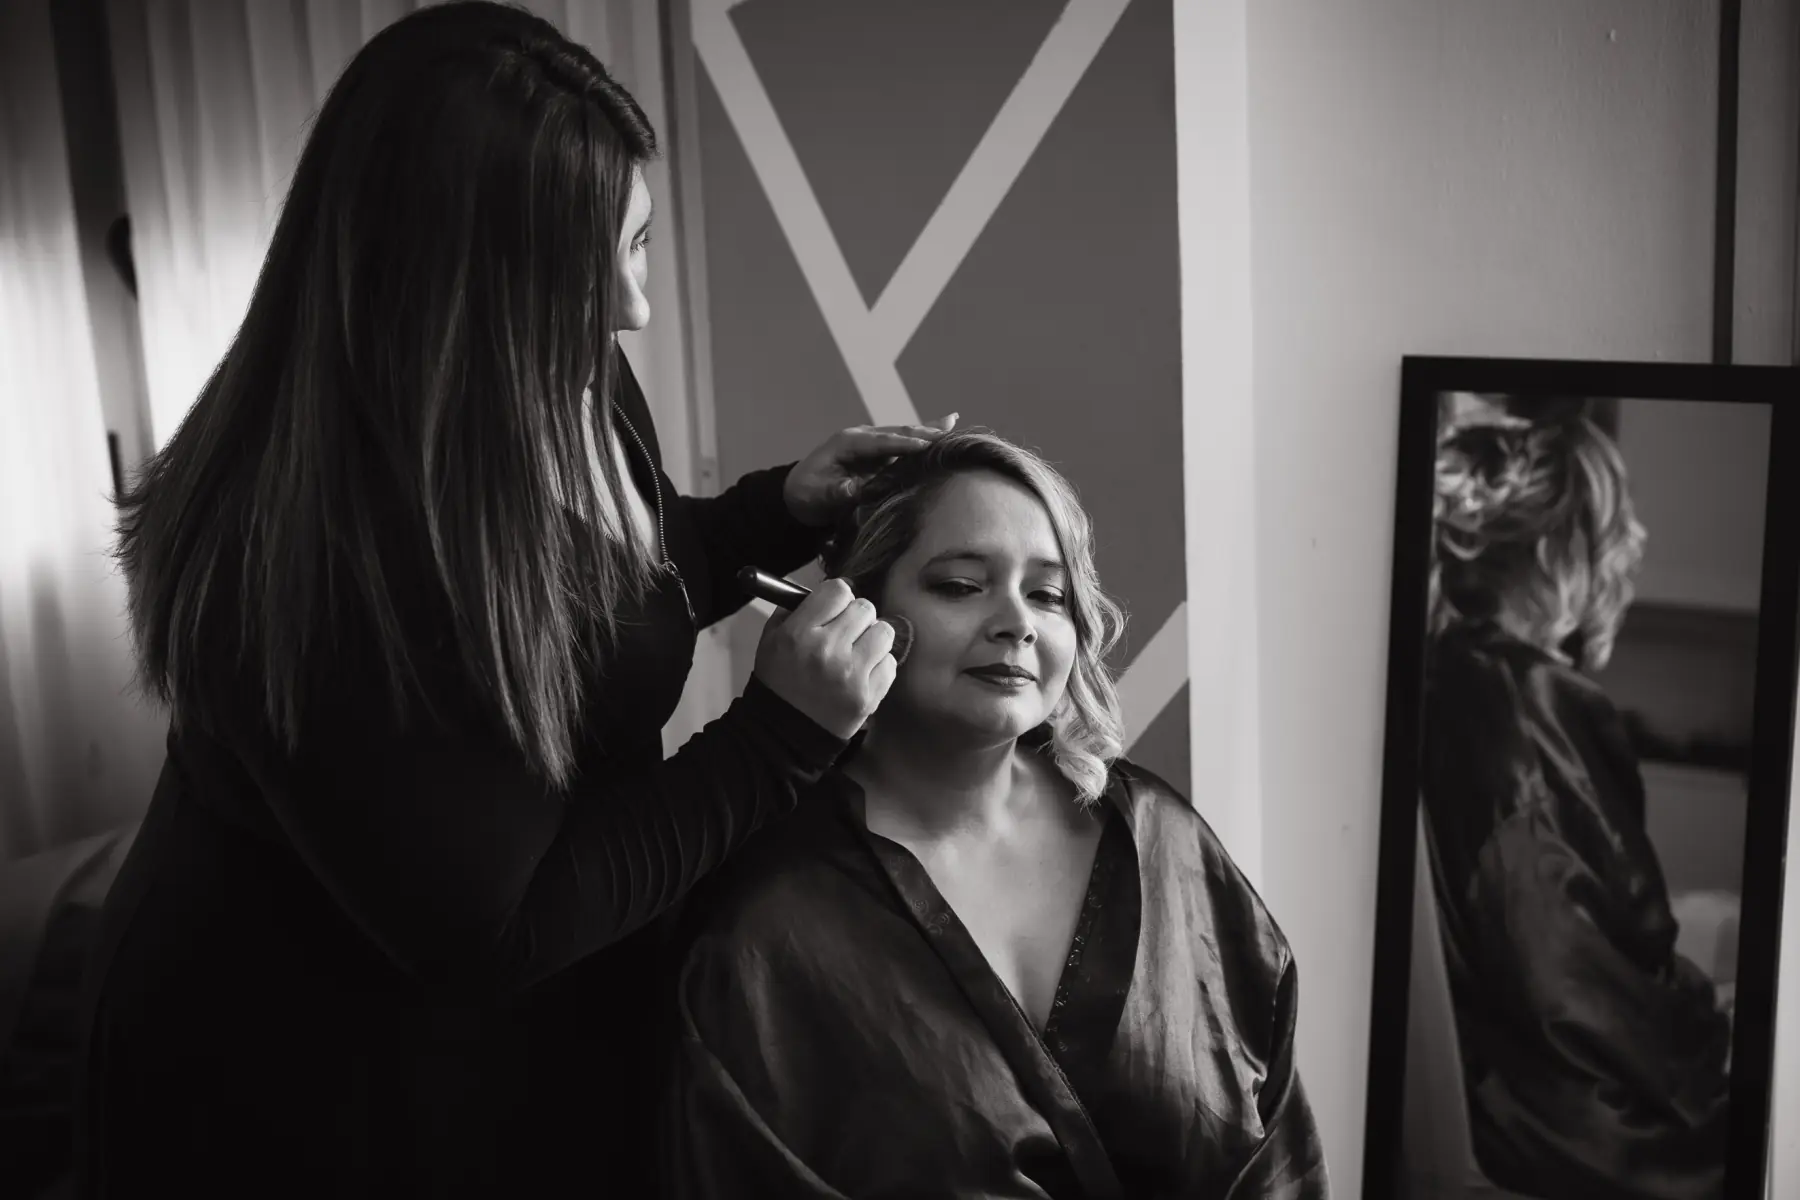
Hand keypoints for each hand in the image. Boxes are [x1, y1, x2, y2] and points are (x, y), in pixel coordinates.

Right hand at [752, 578, 897, 738]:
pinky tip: (860, 675)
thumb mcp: (771, 640)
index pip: (838, 590)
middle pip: (865, 608)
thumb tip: (830, 590)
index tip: (835, 608)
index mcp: (798, 633)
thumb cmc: (779, 682)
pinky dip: (878, 666)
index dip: (838, 597)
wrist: (783, 734)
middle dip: (856, 617)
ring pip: (884, 632)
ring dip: (872, 639)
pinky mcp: (868, 696)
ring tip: (856, 653)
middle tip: (846, 633)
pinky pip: (890, 663)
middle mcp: (826, 651)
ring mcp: (850, 675)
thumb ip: (795, 609)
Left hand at [783, 414, 958, 526]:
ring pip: (905, 435)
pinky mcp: (879, 453)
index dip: (904, 443)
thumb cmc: (806, 494)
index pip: (882, 442)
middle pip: (898, 433)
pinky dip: (925, 436)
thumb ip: (835, 493)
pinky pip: (905, 443)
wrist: (797, 493)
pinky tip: (949, 425)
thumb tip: (852, 491)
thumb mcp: (816, 496)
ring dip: (929, 432)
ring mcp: (873, 443)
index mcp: (848, 442)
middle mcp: (863, 437)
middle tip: (952, 432)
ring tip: (955, 425)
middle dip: (924, 433)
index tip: (927, 445)